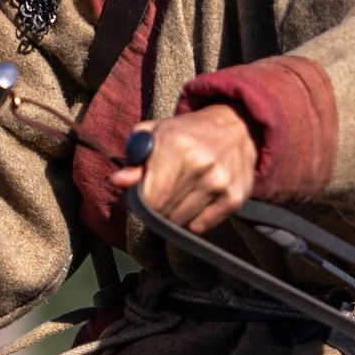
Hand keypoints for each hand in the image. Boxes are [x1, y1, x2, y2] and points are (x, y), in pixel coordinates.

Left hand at [112, 107, 256, 233]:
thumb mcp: (155, 134)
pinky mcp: (234, 199)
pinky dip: (193, 221)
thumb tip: (117, 182)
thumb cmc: (187, 133)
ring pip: (181, 223)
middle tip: (160, 195)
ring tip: (178, 197)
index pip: (149, 199)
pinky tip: (195, 203)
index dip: (140, 202)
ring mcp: (219, 184)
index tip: (142, 194)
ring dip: (174, 216)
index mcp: (177, 145)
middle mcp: (201, 165)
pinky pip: (200, 227)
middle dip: (156, 209)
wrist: (237, 128)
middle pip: (164, 213)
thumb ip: (133, 158)